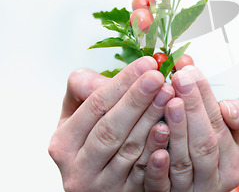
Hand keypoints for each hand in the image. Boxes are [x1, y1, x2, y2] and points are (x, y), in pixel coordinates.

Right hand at [49, 57, 174, 191]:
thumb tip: (98, 77)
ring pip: (130, 150)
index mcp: (64, 143)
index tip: (146, 64)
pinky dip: (157, 155)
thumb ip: (85, 90)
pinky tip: (167, 133)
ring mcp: (103, 186)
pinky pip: (144, 176)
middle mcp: (79, 169)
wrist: (99, 184)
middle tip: (158, 77)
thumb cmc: (93, 143)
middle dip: (137, 99)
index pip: (95, 106)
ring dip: (152, 120)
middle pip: (111, 129)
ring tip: (169, 96)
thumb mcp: (79, 117)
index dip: (122, 82)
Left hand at [144, 65, 238, 191]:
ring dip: (176, 130)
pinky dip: (157, 165)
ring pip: (183, 162)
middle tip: (180, 78)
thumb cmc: (208, 152)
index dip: (206, 97)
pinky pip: (160, 186)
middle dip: (192, 107)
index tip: (192, 70)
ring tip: (168, 101)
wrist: (193, 189)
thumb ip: (235, 115)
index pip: (221, 125)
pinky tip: (154, 136)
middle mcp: (213, 180)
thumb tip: (229, 108)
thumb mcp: (228, 134)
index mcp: (232, 164)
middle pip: (205, 143)